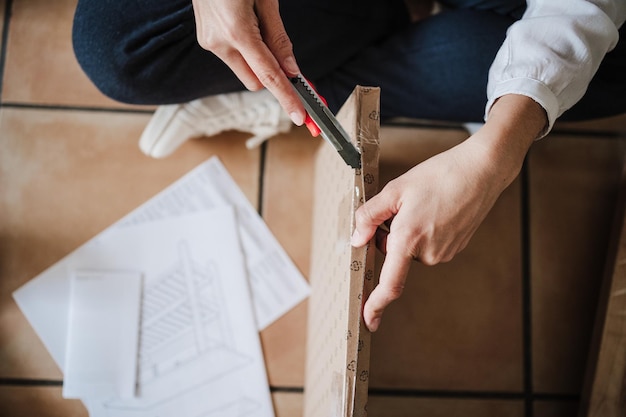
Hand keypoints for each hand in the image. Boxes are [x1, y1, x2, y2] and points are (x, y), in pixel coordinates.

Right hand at [192, 0, 305, 124]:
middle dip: (270, 75)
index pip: (268, 76)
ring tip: (254, 23)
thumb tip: (291, 70)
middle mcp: (219, 42)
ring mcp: (209, 42)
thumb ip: (278, 38)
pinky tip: (242, 23)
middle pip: (255, 81)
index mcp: (237, 31)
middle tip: (279, 49)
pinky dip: (245, 50)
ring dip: (256, 60)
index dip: (287, 97)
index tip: (300, 116)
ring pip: (243, 70)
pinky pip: (232, 56)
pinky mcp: (205, 38)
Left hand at [351, 94, 545, 331]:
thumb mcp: (395, 189)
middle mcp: (428, 253)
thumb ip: (369, 217)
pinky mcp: (456, 247)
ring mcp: (445, 252)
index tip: (368, 320)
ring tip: (422, 203)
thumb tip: (357, 240)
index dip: (376, 304)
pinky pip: (428, 245)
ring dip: (407, 232)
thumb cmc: (439, 175)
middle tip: (397, 207)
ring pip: (412, 250)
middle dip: (388, 236)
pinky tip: (434, 209)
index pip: (390, 284)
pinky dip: (423, 231)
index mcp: (409, 239)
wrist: (482, 170)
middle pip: (395, 256)